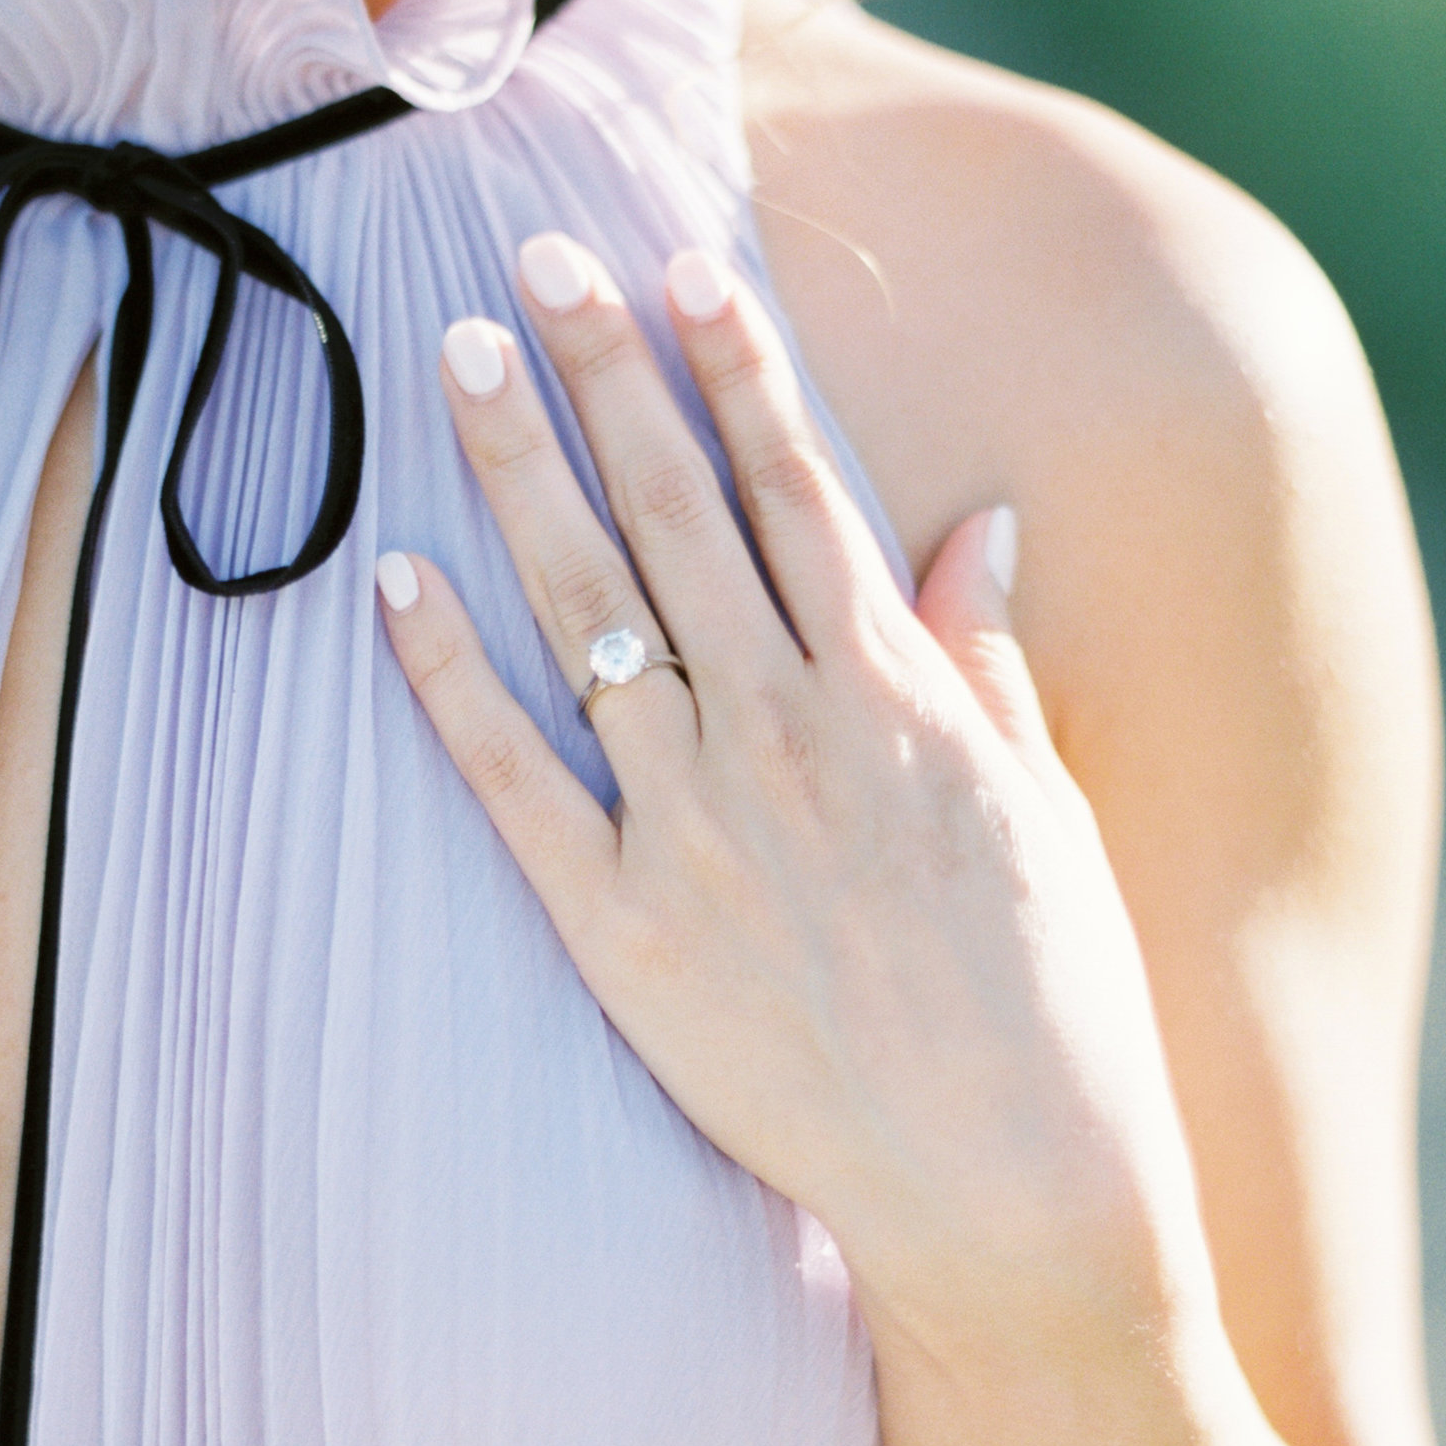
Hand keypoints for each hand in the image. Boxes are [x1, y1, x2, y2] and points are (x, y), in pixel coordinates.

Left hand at [374, 231, 1217, 1356]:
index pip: (801, 486)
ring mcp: (695, 830)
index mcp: (897, 697)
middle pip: (678, 514)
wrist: (1015, 1191)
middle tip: (534, 254)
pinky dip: (446, 678)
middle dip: (607, 372)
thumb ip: (988, 663)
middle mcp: (789, 736)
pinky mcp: (622, 934)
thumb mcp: (1046, 813)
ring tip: (458, 359)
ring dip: (519, 475)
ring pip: (587, 612)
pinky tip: (390, 581)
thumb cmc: (1054, 1009)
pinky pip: (510, 781)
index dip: (738, 360)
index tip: (683, 256)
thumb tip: (975, 524)